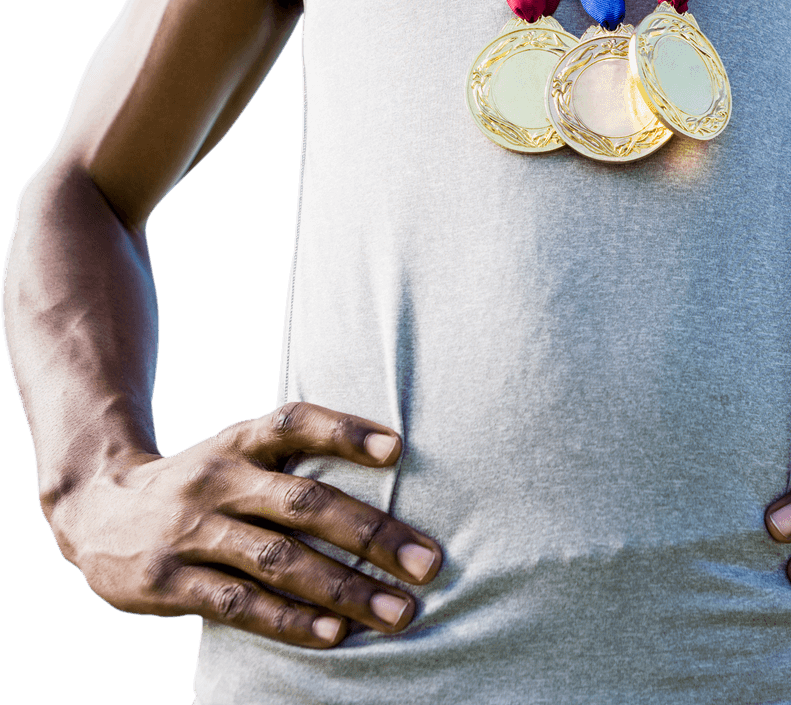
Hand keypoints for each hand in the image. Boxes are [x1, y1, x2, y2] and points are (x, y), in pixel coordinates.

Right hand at [46, 402, 441, 646]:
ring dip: (344, 588)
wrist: (94, 506)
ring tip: (398, 611)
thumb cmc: (201, 483)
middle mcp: (218, 478)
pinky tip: (334, 635)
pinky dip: (289, 620)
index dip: (346, 432)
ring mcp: (190, 529)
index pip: (296, 423)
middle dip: (373, 534)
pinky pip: (237, 603)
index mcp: (240, 440)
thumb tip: (390, 481)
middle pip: (304, 502)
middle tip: (429, 562)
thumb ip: (295, 464)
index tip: (399, 449)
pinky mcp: (166, 581)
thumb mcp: (237, 454)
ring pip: (278, 560)